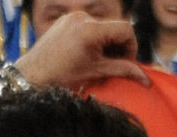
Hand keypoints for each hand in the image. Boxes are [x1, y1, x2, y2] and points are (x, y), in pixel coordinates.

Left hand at [14, 12, 148, 89]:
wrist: (29, 77)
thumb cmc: (60, 78)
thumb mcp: (95, 73)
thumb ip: (123, 71)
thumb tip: (146, 79)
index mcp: (91, 29)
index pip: (125, 30)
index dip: (131, 48)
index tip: (127, 63)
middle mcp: (82, 17)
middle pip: (114, 28)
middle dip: (118, 47)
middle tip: (113, 65)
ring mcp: (72, 17)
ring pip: (102, 27)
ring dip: (106, 43)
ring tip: (98, 62)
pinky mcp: (65, 20)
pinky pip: (87, 26)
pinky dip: (93, 39)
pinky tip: (86, 55)